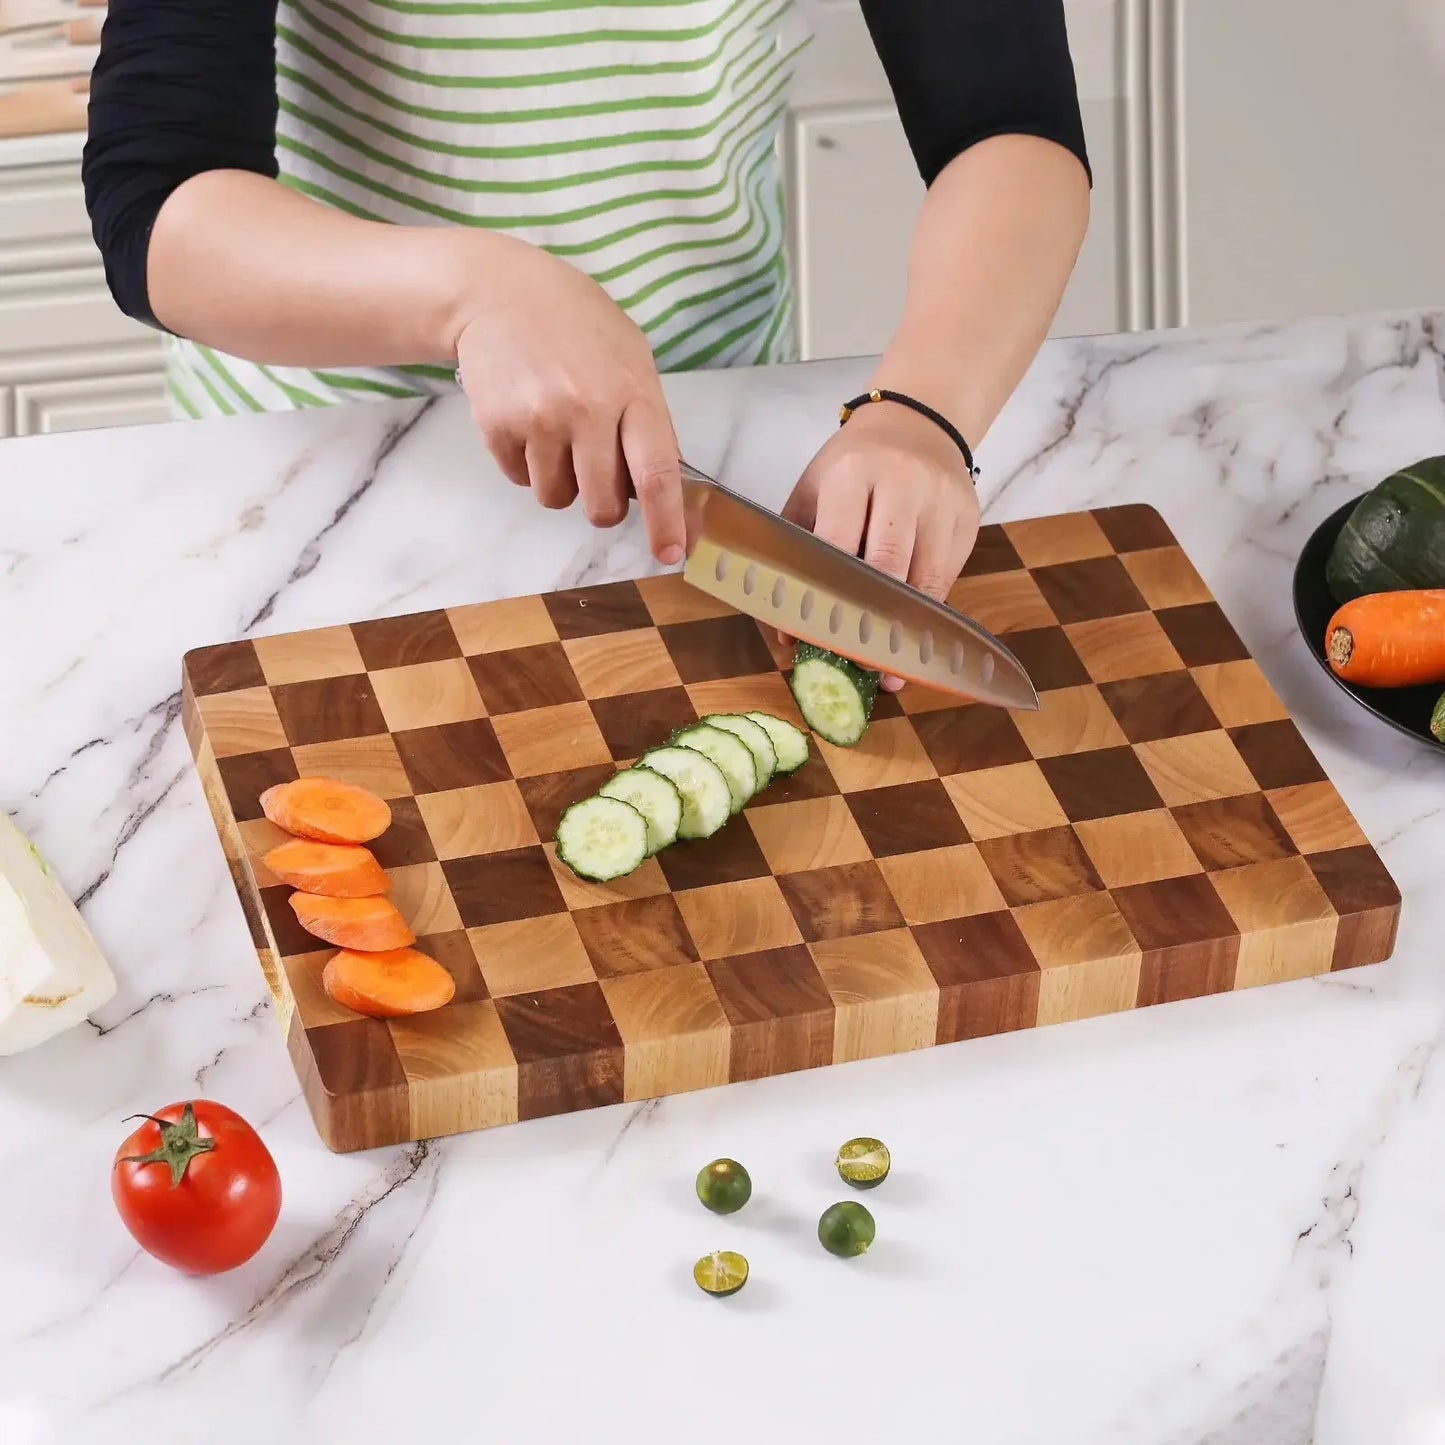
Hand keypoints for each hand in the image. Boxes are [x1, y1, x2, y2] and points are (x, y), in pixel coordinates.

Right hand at [453, 239, 684, 563]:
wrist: (501, 291)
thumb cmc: (578, 328)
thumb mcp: (630, 359)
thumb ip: (648, 422)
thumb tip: (665, 492)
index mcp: (633, 392)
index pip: (657, 474)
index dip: (666, 522)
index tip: (671, 554)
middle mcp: (588, 409)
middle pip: (603, 505)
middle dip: (603, 507)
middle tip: (595, 476)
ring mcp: (540, 419)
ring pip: (556, 498)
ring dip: (559, 482)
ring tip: (555, 432)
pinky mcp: (499, 426)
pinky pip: (520, 479)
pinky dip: (525, 463)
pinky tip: (526, 418)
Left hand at [782, 399, 980, 690]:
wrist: (916, 424)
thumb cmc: (851, 468)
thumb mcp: (812, 493)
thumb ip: (794, 555)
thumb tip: (786, 634)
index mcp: (852, 473)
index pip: (839, 546)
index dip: (828, 597)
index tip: (815, 639)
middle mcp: (903, 484)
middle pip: (889, 568)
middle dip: (871, 621)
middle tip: (855, 665)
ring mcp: (942, 502)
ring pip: (925, 581)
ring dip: (904, 630)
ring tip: (887, 671)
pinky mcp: (968, 520)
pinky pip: (946, 579)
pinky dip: (926, 614)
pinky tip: (912, 640)